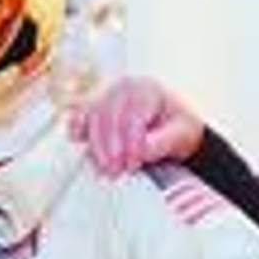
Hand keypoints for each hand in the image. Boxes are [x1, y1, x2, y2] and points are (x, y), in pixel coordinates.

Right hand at [69, 76, 204, 175]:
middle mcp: (125, 88)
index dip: (131, 143)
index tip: (133, 164)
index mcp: (149, 89)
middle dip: (110, 148)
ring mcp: (108, 96)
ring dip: (96, 146)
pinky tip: (80, 143)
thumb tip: (141, 151)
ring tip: (105, 169)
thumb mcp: (180, 135)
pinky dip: (78, 129)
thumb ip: (161, 143)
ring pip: (93, 117)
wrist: (173, 127)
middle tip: (116, 171)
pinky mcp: (97, 108)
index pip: (134, 116)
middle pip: (109, 115)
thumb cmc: (177, 128)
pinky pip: (82, 115)